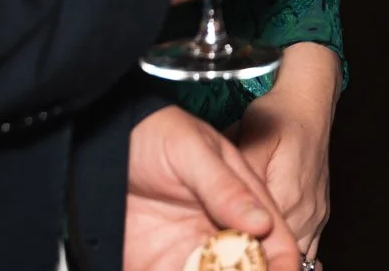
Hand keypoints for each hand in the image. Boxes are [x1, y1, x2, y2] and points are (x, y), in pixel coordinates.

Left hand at [123, 106, 299, 270]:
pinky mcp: (158, 264)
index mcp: (241, 199)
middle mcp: (220, 229)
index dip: (283, 261)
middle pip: (250, 266)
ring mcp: (189, 249)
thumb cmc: (155, 131)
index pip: (274, 237)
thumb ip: (225, 186)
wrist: (105, 141)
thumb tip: (262, 223)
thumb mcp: (192, 150)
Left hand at [234, 42, 337, 254]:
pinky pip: (309, 248)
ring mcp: (315, 215)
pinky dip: (290, 253)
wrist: (308, 102)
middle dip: (256, 257)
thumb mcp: (247, 136)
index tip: (220, 252)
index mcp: (287, 195)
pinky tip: (271, 258)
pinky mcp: (319, 214)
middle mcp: (305, 211)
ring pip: (297, 255)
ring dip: (272, 257)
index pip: (262, 240)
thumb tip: (224, 204)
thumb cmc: (278, 113)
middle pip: (278, 252)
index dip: (241, 249)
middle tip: (229, 258)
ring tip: (247, 260)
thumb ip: (238, 176)